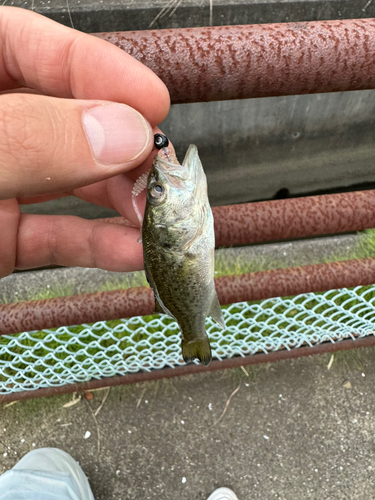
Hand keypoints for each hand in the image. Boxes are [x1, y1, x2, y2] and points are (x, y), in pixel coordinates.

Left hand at [0, 7, 169, 278]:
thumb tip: (121, 133)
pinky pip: (57, 236)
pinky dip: (98, 245)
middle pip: (68, 118)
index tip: (151, 101)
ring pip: (72, 181)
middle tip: (160, 170)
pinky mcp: (3, 238)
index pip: (28, 45)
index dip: (97, 67)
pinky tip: (132, 251)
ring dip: (123, 200)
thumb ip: (32, 140)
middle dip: (123, 145)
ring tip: (157, 218)